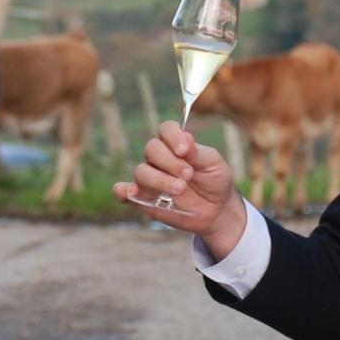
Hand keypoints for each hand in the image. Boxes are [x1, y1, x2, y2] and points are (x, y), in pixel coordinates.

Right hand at [113, 121, 246, 253]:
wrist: (217, 210)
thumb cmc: (214, 180)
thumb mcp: (213, 163)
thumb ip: (198, 152)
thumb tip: (185, 138)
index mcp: (176, 144)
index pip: (166, 129)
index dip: (173, 137)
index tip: (184, 151)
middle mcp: (160, 158)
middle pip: (152, 149)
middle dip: (170, 162)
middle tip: (189, 175)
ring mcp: (150, 178)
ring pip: (141, 171)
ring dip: (159, 180)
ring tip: (180, 189)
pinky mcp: (144, 198)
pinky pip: (123, 191)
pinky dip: (122, 191)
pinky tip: (130, 192)